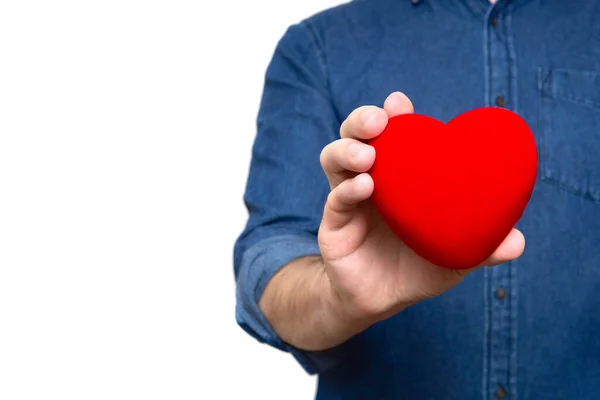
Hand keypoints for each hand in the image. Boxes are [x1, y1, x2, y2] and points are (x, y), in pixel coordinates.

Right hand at [318, 92, 524, 322]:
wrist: (384, 300)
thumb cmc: (418, 268)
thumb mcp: (454, 255)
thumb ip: (482, 247)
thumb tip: (516, 242)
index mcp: (398, 177)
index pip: (391, 136)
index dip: (393, 115)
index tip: (398, 102)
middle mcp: (370, 180)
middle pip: (355, 136)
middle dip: (362, 120)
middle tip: (380, 121)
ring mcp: (348, 199)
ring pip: (333, 159)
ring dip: (347, 149)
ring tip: (368, 155)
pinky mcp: (334, 224)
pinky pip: (335, 200)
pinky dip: (347, 190)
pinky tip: (366, 187)